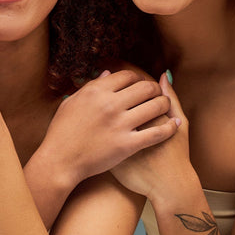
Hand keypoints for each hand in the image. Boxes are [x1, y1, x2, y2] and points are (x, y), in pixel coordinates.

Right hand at [37, 69, 178, 187]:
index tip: (140, 84)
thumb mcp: (71, 103)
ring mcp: (120, 124)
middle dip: (154, 89)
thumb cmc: (61, 133)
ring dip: (165, 104)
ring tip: (166, 106)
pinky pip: (156, 133)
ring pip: (155, 106)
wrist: (59, 162)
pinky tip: (174, 125)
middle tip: (156, 94)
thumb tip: (107, 73)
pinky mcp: (127, 145)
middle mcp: (110, 104)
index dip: (137, 78)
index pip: (127, 76)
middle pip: (145, 88)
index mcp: (96, 91)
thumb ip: (90, 86)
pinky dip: (169, 128)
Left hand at [110, 72, 191, 201]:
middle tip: (115, 101)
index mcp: (142, 112)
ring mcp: (116, 140)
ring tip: (109, 114)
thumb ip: (172, 98)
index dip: (129, 89)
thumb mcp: (179, 123)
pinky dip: (103, 132)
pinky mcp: (111, 156)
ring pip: (103, 118)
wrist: (170, 187)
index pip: (128, 89)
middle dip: (111, 99)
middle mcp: (126, 123)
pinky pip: (101, 138)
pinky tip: (108, 131)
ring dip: (105, 113)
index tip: (131, 93)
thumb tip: (164, 76)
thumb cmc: (177, 154)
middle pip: (111, 101)